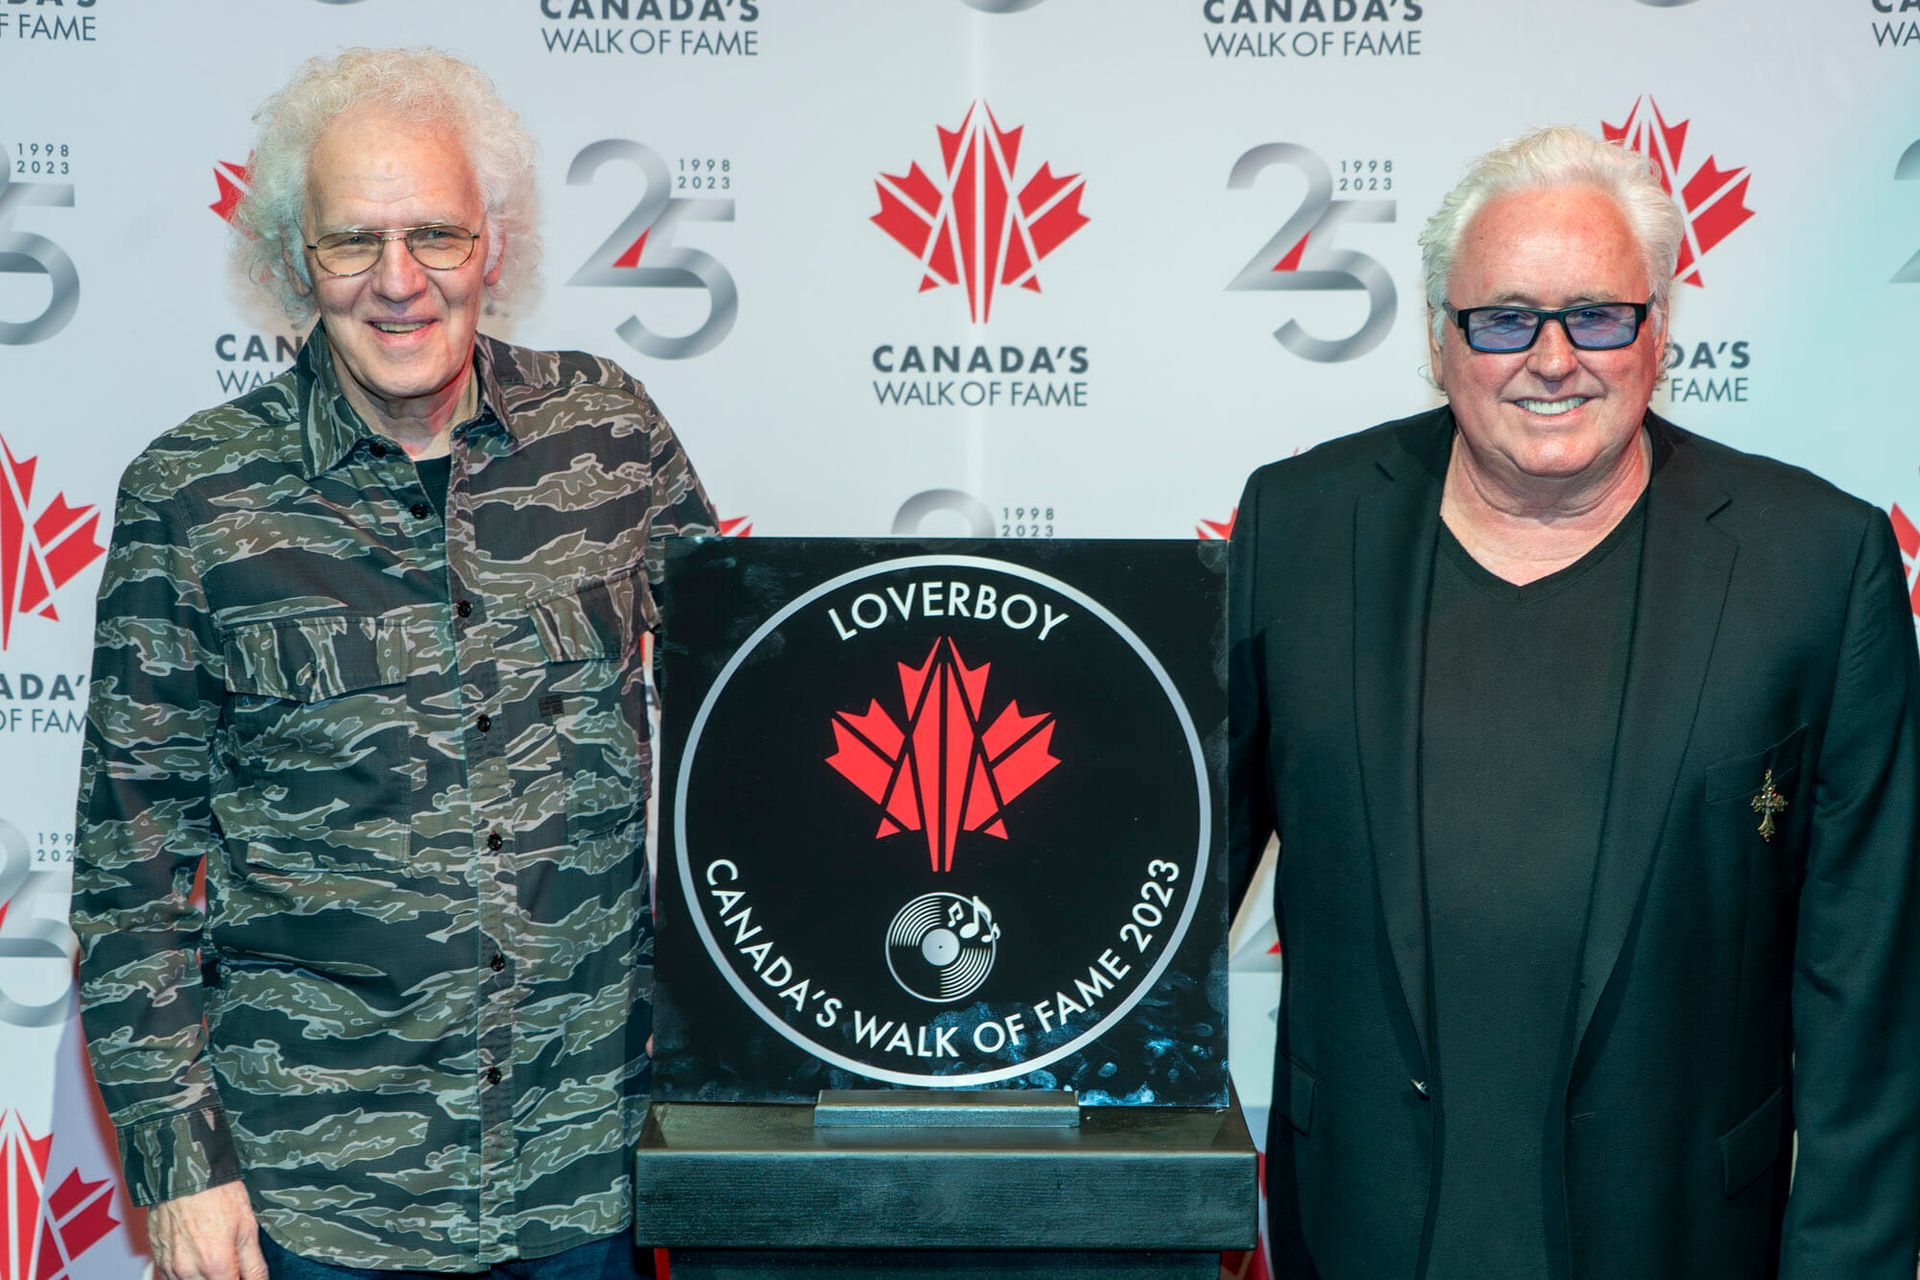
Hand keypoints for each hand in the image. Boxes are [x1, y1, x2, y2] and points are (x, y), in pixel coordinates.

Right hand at [147, 1181, 264, 1279]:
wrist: (185, 1173)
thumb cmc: (218, 1194)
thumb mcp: (247, 1227)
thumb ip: (254, 1264)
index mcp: (216, 1266)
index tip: (245, 1275)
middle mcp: (189, 1271)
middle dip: (223, 1278)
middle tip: (233, 1265)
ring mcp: (170, 1266)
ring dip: (205, 1278)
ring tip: (215, 1255)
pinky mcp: (158, 1258)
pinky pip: (171, 1277)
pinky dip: (187, 1273)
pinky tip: (198, 1255)